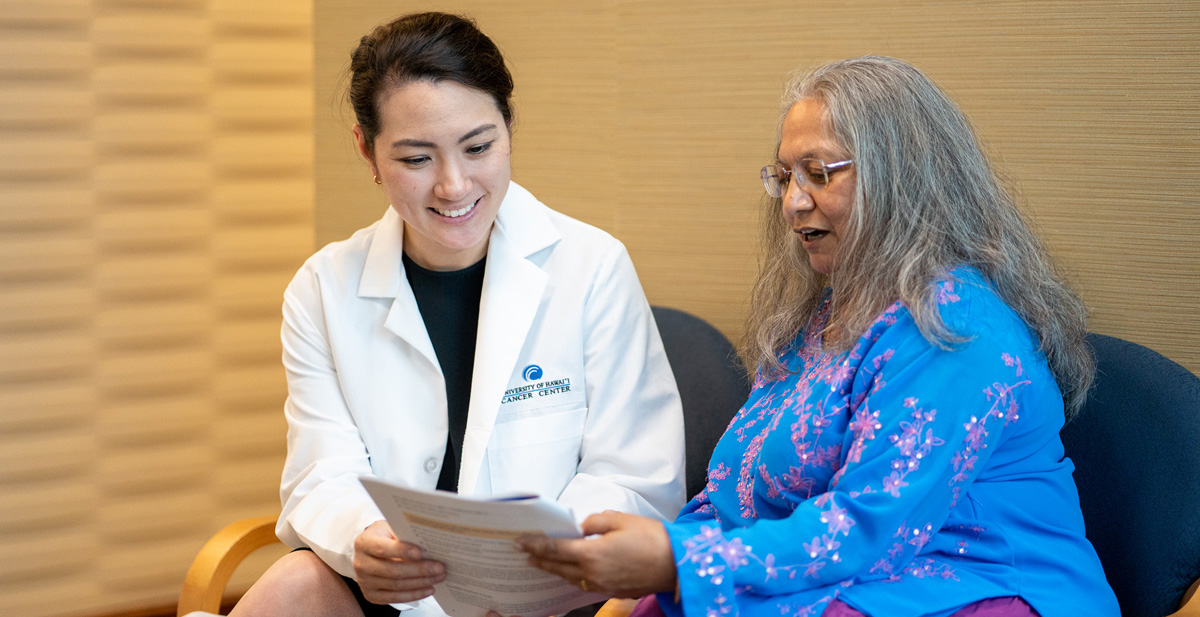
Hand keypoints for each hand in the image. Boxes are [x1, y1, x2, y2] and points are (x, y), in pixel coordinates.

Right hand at [353, 520, 446, 604]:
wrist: (369, 551)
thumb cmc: (384, 537)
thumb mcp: (390, 529)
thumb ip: (404, 535)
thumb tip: (428, 542)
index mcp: (364, 543)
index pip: (383, 549)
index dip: (402, 551)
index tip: (421, 553)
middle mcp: (361, 563)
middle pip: (393, 570)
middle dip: (419, 570)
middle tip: (440, 568)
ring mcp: (365, 581)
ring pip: (396, 586)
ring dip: (421, 583)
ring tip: (438, 577)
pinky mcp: (371, 595)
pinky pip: (394, 598)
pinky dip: (414, 595)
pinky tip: (428, 589)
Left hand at [517, 510, 675, 598]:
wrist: (677, 565)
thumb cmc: (652, 539)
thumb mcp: (621, 520)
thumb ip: (595, 521)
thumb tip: (581, 527)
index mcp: (592, 553)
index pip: (554, 549)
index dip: (535, 545)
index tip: (520, 542)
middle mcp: (592, 573)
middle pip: (557, 566)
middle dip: (540, 558)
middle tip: (525, 552)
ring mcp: (601, 586)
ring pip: (569, 578)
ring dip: (555, 569)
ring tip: (543, 561)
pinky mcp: (611, 591)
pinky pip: (584, 584)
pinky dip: (573, 576)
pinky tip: (571, 571)